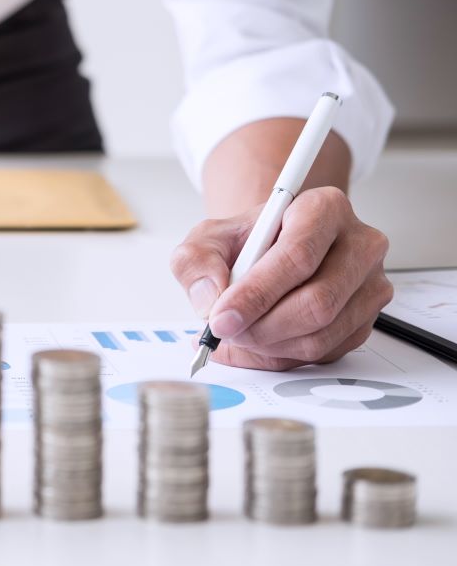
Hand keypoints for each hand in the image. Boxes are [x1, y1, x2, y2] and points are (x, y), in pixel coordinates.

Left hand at [170, 187, 392, 369]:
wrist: (269, 251)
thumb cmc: (246, 241)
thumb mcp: (209, 238)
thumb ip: (197, 260)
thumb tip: (210, 297)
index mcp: (324, 209)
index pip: (298, 256)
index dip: (257, 293)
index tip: (221, 317)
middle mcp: (359, 244)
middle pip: (318, 301)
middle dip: (261, 327)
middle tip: (224, 332)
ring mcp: (369, 284)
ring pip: (323, 332)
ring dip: (270, 345)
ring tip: (237, 336)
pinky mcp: (366, 319)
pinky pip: (327, 351)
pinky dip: (283, 356)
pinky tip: (257, 343)